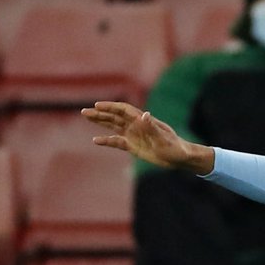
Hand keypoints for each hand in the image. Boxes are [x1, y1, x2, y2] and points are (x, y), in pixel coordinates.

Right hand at [81, 101, 213, 172]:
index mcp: (143, 121)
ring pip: (113, 126)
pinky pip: (117, 142)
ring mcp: (134, 135)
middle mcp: (136, 125)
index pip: (123, 110)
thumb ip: (152, 128)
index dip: (110, 107)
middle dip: (100, 113)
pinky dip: (107, 140)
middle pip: (115, 116)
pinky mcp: (133, 146)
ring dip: (100, 122)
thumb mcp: (164, 139)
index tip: (97, 106)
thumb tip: (144, 115)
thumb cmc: (175, 147)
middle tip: (84, 112)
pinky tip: (96, 140)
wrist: (180, 158)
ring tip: (86, 117)